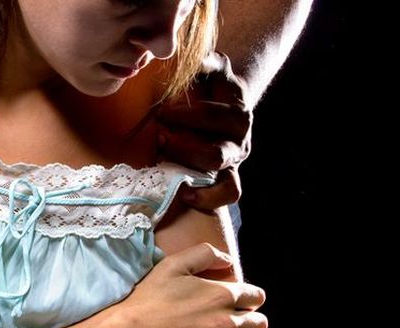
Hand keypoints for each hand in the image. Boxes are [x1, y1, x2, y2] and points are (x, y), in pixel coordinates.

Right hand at [117, 243, 266, 327]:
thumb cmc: (149, 298)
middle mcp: (227, 319)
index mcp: (222, 293)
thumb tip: (229, 261)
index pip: (257, 297)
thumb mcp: (173, 265)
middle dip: (251, 322)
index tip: (237, 305)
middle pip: (260, 322)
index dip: (249, 300)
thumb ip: (205, 254)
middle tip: (235, 325)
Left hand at [157, 52, 252, 209]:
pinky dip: (208, 197)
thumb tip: (196, 60)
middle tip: (159, 133)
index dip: (187, 115)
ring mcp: (235, 160)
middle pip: (214, 148)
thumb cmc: (212, 90)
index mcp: (237, 110)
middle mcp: (240, 137)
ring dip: (187, 162)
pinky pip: (229, 193)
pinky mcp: (229, 177)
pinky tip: (185, 194)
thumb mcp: (213, 71)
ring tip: (163, 156)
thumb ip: (208, 63)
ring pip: (218, 167)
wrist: (227, 110)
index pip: (214, 115)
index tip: (162, 110)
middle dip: (183, 142)